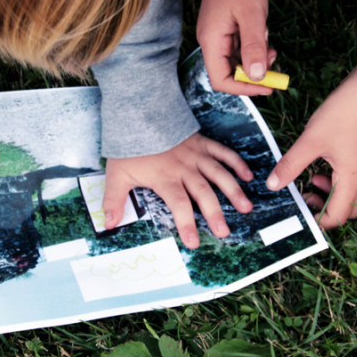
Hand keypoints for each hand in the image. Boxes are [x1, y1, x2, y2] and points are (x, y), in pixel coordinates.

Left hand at [101, 132, 253, 247]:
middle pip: (203, 193)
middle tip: (224, 232)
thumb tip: (108, 224)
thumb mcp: (117, 174)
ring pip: (218, 174)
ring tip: (245, 207)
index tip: (194, 243)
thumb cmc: (129, 145)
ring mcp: (196, 155)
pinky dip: (236, 163)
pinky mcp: (202, 142)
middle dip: (215, 214)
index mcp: (166, 178)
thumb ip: (114, 200)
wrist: (139, 113)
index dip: (187, 224)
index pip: (179, 204)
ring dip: (233, 191)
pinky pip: (223, 152)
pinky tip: (248, 176)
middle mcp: (184, 168)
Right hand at [198, 0, 276, 95]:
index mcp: (212, 42)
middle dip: (253, 73)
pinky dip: (253, 46)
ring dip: (255, 59)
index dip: (244, 88)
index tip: (268, 86)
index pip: (221, 80)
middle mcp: (211, 41)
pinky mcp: (224, 27)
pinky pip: (238, 46)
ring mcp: (217, 34)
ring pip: (236, 60)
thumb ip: (254, 46)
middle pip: (229, 72)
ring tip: (270, 44)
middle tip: (274, 62)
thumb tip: (256, 77)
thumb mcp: (252, 14)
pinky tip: (263, 32)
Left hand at [265, 63, 356, 227]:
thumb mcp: (310, 141)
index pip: (339, 216)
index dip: (320, 220)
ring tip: (312, 178)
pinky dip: (341, 180)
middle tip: (307, 196)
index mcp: (352, 178)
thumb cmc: (343, 114)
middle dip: (327, 208)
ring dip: (334, 193)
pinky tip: (326, 163)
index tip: (304, 214)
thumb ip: (291, 165)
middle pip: (351, 209)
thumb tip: (273, 185)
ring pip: (355, 193)